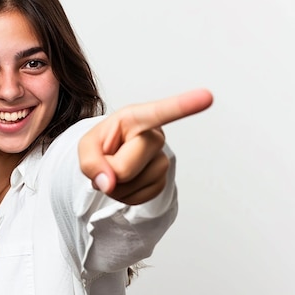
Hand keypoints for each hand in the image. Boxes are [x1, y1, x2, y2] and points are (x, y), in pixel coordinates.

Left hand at [78, 89, 212, 204]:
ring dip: (115, 188)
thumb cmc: (102, 144)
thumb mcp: (86, 146)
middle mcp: (155, 136)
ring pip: (131, 186)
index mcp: (136, 118)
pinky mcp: (162, 180)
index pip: (160, 112)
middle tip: (106, 163)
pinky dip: (123, 196)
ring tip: (115, 171)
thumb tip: (109, 183)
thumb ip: (90, 161)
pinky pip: (137, 198)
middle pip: (124, 168)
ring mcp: (162, 159)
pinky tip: (124, 183)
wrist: (110, 158)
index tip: (207, 96)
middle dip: (107, 173)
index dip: (184, 105)